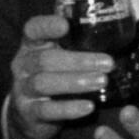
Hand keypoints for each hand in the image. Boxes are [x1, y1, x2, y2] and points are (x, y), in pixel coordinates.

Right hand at [6, 11, 114, 138]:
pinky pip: (46, 110)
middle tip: (108, 64)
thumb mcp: (60, 57)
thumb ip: (77, 45)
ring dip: (75, 82)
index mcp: (32, 46)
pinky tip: (88, 107)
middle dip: (78, 61)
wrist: (31, 113)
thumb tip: (115, 30)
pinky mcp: (28, 112)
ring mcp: (23, 89)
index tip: (66, 25)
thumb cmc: (54, 76)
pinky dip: (69, 108)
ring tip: (102, 82)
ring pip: (43, 83)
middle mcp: (23, 65)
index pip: (33, 30)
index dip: (47, 26)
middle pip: (44, 59)